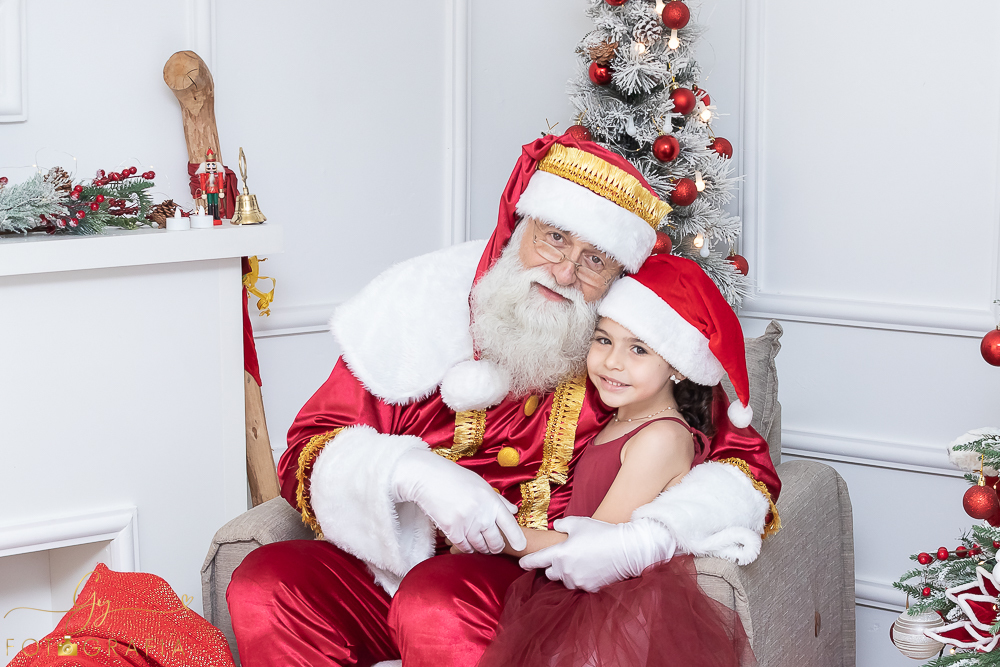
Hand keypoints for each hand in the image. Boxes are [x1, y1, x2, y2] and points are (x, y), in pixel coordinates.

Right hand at [392, 448, 526, 553]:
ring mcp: (468, 523)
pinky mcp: (453, 530)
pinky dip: (467, 549)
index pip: (510, 524)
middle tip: (494, 546)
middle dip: (496, 547)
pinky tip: (466, 544)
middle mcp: (482, 514)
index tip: (520, 546)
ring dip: (482, 549)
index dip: (517, 538)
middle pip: (496, 541)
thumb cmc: (455, 478)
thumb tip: (514, 511)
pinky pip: (464, 547)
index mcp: (492, 501)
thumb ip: (499, 500)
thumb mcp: (481, 485)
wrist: (428, 478)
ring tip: (480, 545)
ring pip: (480, 547)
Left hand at [518, 516, 674, 591]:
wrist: (626, 550)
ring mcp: (577, 582)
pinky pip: (579, 585)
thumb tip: (556, 526)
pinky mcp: (589, 589)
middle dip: (552, 566)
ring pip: (565, 580)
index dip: (526, 562)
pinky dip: (581, 578)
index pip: (536, 561)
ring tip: (580, 561)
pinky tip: (590, 569)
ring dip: (567, 573)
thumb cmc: (601, 533)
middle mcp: (565, 571)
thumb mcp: (579, 523)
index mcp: (559, 554)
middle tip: (563, 557)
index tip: (522, 563)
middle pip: (549, 573)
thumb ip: (563, 524)